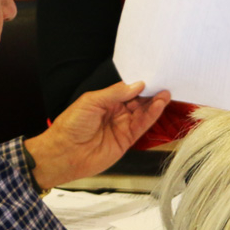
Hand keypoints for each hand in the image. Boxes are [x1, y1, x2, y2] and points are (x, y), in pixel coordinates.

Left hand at [25, 82, 170, 188]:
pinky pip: (142, 126)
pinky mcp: (126, 140)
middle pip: (138, 101)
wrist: (64, 153)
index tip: (152, 76)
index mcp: (104, 101)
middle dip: (150, 93)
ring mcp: (121, 126)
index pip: (127, 90)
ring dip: (154, 104)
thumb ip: (115, 93)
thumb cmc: (70, 126)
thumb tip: (137, 85)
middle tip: (163, 84)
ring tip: (165, 94)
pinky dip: (151, 116)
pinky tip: (159, 106)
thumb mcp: (91, 102)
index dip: (139, 84)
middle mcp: (115, 113)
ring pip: (142, 113)